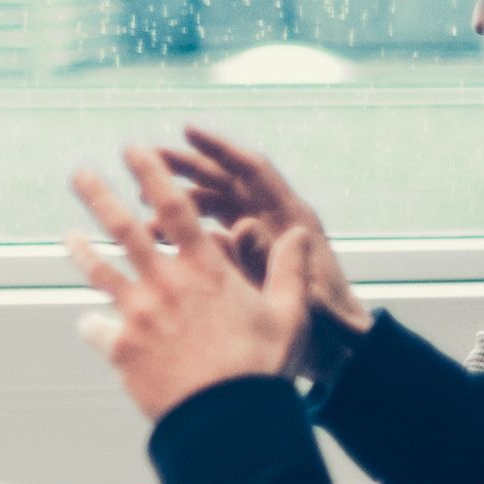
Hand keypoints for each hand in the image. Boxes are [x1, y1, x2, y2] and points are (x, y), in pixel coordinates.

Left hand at [69, 148, 316, 420]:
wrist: (227, 421)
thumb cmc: (262, 368)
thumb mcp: (288, 316)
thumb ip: (288, 270)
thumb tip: (296, 231)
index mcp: (205, 271)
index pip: (174, 209)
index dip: (152, 175)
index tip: (133, 150)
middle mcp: (165, 285)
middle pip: (123, 230)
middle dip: (100, 196)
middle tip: (80, 172)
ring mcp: (138, 315)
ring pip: (100, 272)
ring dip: (82, 250)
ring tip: (68, 235)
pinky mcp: (121, 349)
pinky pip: (97, 329)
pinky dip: (93, 325)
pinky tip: (87, 323)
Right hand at [156, 125, 368, 352]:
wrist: (342, 351)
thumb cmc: (330, 326)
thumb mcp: (304, 297)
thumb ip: (271, 262)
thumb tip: (243, 226)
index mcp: (293, 219)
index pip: (252, 170)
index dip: (220, 149)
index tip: (185, 131)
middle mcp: (275, 221)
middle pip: (226, 181)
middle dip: (186, 167)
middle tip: (145, 158)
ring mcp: (261, 239)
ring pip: (213, 207)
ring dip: (179, 202)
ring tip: (141, 205)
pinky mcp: (249, 259)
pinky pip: (211, 234)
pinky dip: (184, 232)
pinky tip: (155, 239)